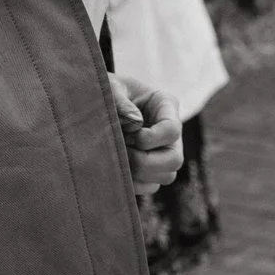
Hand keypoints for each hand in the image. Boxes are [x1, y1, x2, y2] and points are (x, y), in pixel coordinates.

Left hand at [112, 75, 183, 194]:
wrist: (100, 100)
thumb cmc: (109, 90)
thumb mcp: (112, 88)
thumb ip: (121, 103)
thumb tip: (135, 125)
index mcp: (166, 105)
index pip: (172, 130)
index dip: (150, 138)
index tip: (128, 134)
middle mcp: (171, 132)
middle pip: (174, 159)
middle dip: (144, 161)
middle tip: (121, 150)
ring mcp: (164, 152)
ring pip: (166, 176)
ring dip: (138, 173)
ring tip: (117, 157)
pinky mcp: (153, 169)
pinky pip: (151, 186)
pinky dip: (133, 183)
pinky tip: (117, 169)